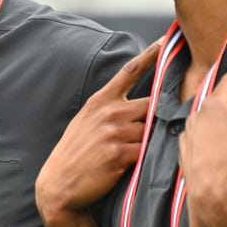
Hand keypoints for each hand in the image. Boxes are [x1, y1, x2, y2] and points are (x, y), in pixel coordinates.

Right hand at [36, 39, 159, 218]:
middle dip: (160, 114)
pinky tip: (132, 163)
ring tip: (135, 151)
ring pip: (151, 130)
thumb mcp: (87, 120)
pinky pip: (146, 151)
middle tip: (165, 121)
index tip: (165, 42)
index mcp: (101, 100)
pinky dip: (146, 157)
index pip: (129, 71)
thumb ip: (112, 109)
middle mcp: (109, 112)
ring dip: (151, 140)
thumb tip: (142, 107)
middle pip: (152, 104)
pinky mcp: (120, 154)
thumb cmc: (77, 151)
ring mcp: (115, 132)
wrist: (60, 183)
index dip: (149, 55)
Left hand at [178, 56, 226, 226]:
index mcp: (213, 105)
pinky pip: (201, 139)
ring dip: (220, 122)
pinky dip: (211, 139)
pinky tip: (220, 148)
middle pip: (217, 102)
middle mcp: (196, 115)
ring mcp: (187, 134)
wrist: (211, 193)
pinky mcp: (184, 152)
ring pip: (207, 122)